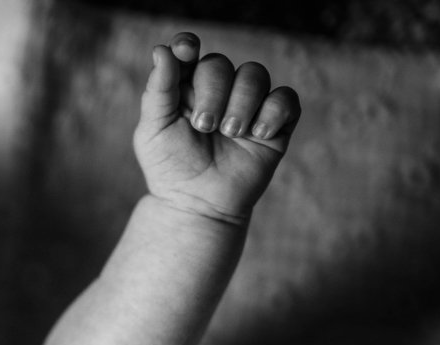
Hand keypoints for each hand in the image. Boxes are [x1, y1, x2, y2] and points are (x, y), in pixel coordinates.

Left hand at [134, 32, 301, 225]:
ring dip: (241, 104)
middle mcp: (219, 90)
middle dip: (212, 92)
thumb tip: (162, 49)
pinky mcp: (275, 122)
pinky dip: (272, 113)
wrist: (198, 203)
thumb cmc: (172, 168)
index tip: (186, 51)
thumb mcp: (154, 130)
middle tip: (204, 126)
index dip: (188, 46)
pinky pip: (285, 98)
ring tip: (230, 134)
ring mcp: (249, 104)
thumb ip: (158, 90)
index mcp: (185, 88)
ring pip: (255, 75)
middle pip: (221, 64)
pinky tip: (258, 135)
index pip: (189, 52)